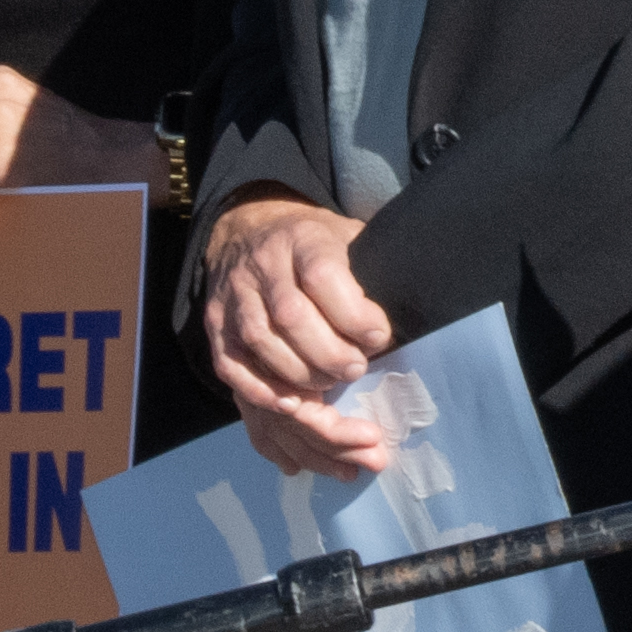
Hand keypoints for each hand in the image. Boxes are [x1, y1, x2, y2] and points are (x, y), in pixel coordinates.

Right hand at [196, 196, 401, 472]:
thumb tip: (416, 306)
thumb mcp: (348, 237)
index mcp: (302, 239)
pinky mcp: (215, 322)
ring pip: (261, 341)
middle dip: (329, 353)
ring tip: (329, 387)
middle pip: (291, 316)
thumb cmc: (315, 244)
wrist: (249, 229)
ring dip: (300, 374)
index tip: (379, 337)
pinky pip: (230, 362)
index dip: (354, 314)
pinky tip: (290, 402)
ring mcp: (233, 295)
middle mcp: (262, 264)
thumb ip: (372, 269)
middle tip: (356, 370)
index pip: (322, 276)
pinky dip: (260, 388)